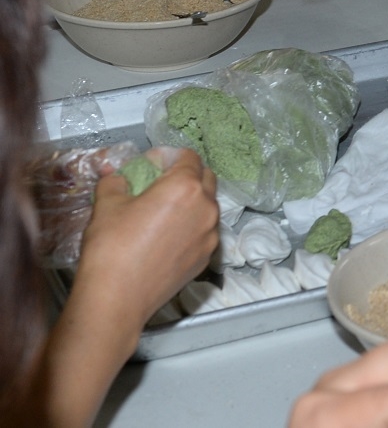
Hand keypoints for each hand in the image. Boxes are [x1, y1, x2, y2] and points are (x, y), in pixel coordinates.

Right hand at [75, 147, 218, 328]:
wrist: (117, 299)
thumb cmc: (111, 248)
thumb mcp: (107, 205)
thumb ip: (116, 182)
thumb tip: (118, 175)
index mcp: (185, 187)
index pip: (189, 157)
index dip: (170, 157)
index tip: (152, 165)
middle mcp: (207, 207)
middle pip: (206, 179)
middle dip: (187, 176)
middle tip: (160, 186)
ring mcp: (211, 235)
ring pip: (208, 207)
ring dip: (192, 203)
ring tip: (163, 214)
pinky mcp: (207, 258)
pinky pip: (204, 232)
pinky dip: (191, 228)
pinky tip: (167, 238)